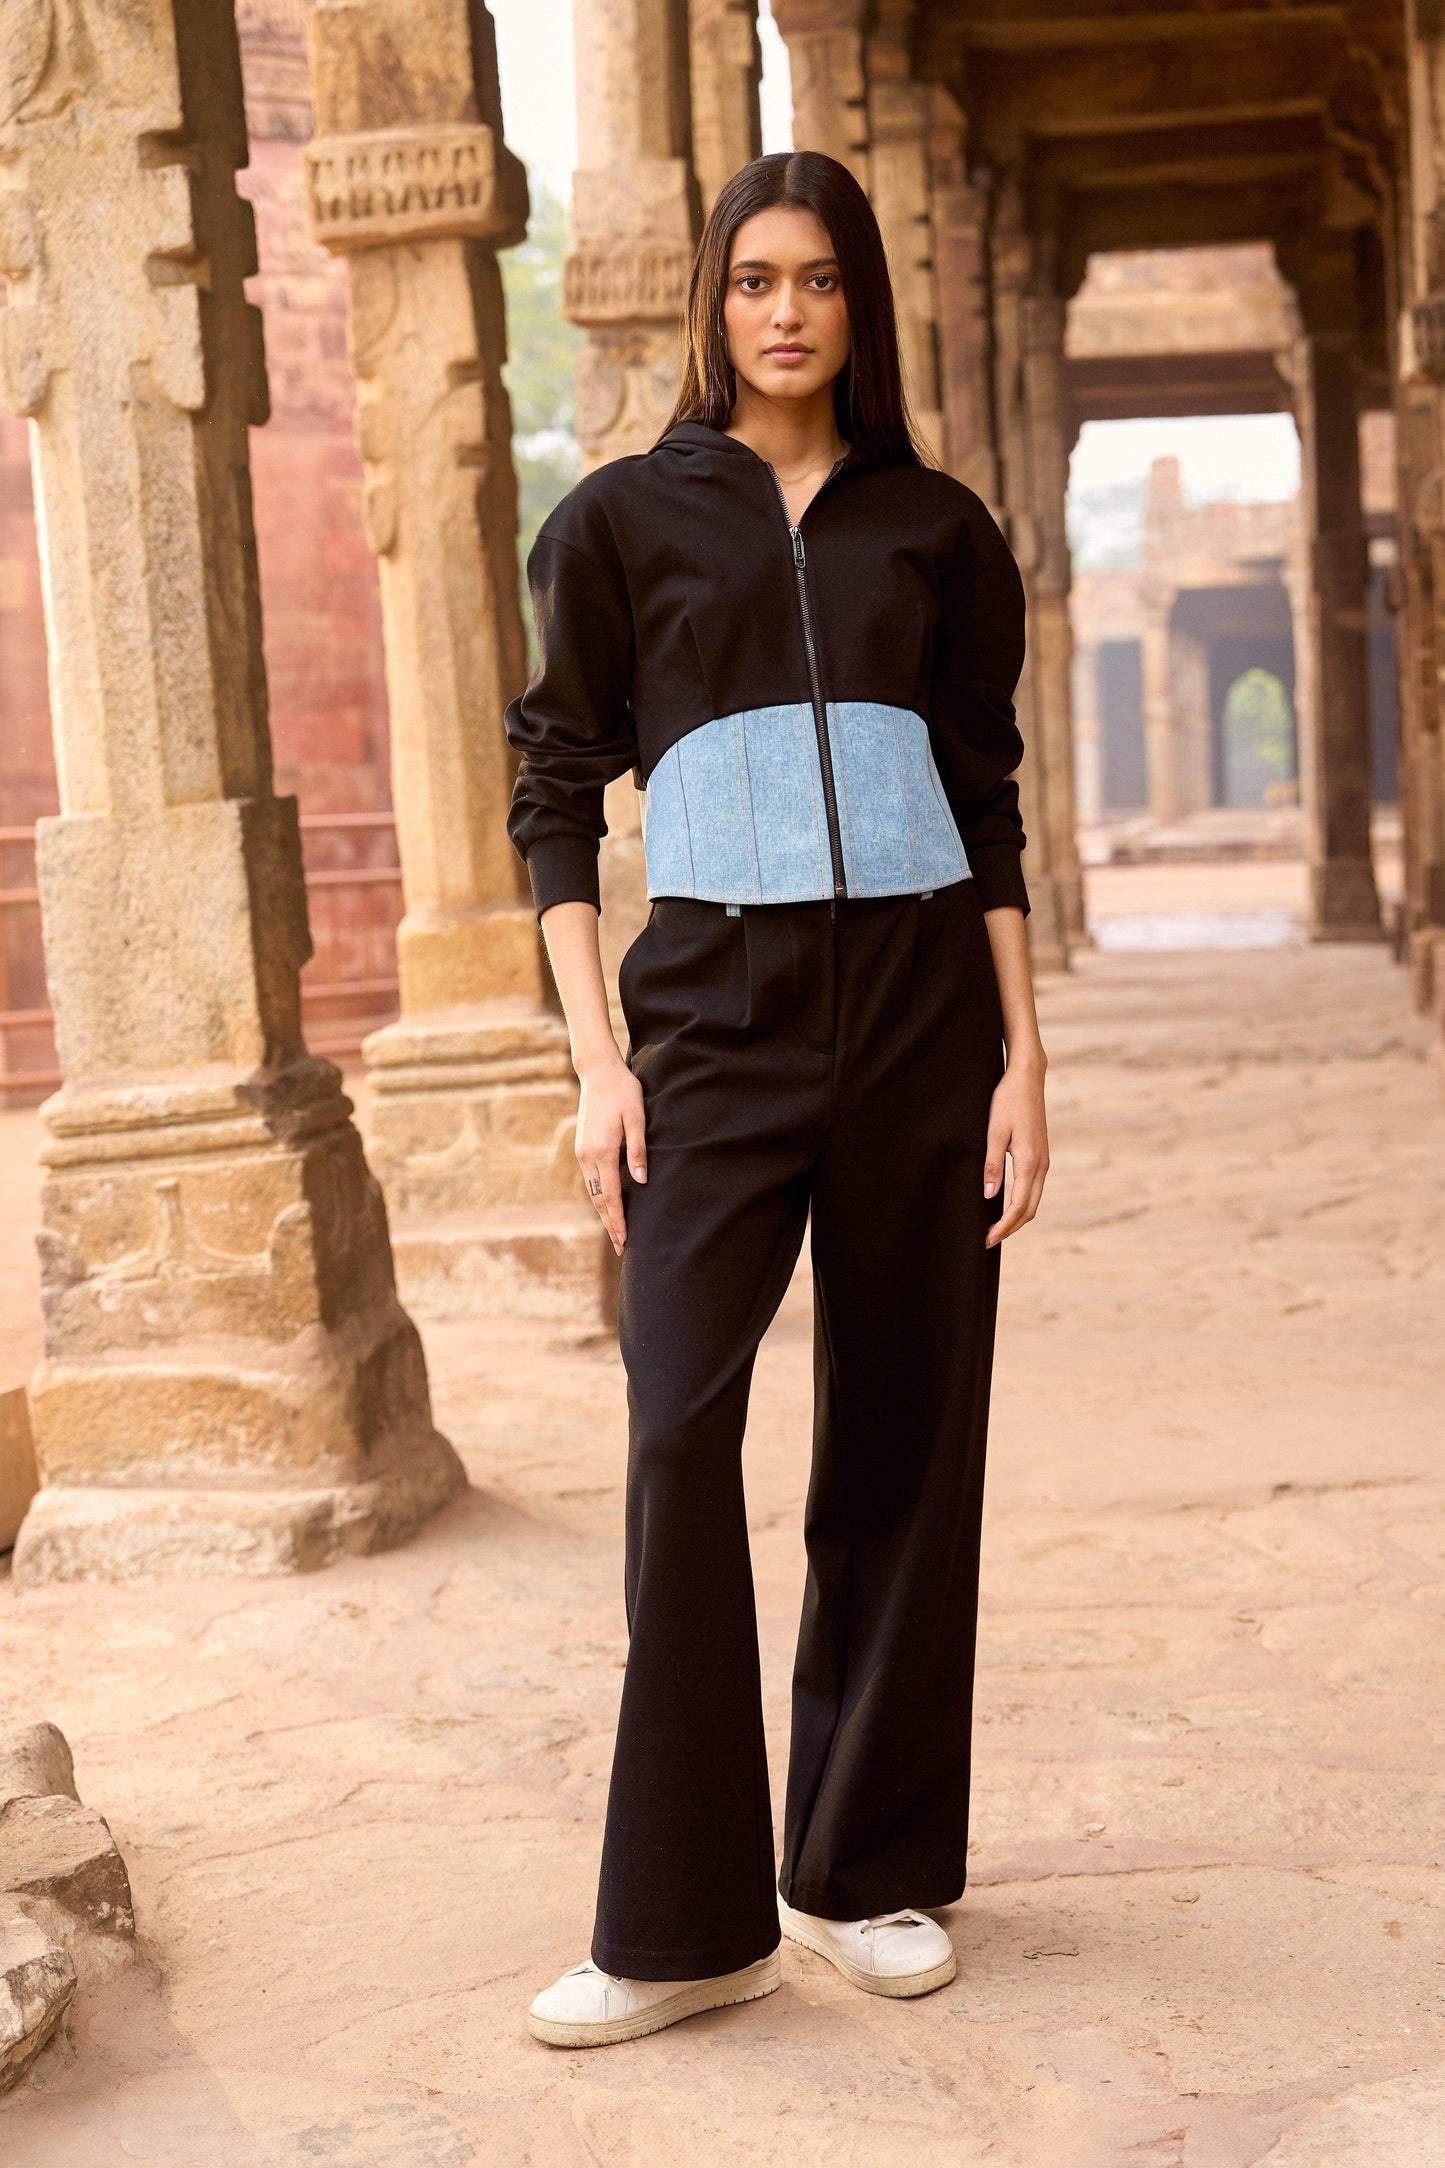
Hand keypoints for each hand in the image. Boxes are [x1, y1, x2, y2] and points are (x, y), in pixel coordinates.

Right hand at [576, 1053, 646, 1255]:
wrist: (597, 1072)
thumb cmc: (622, 1092)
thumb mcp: (636, 1118)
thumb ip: (638, 1150)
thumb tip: (641, 1180)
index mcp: (602, 1151)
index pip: (610, 1196)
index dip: (618, 1220)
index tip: (625, 1240)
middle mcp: (587, 1156)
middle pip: (597, 1200)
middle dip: (610, 1224)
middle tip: (621, 1248)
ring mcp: (582, 1152)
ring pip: (591, 1191)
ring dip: (603, 1213)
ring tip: (616, 1232)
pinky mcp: (582, 1147)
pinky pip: (590, 1179)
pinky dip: (598, 1197)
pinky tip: (607, 1205)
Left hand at [983, 1057, 1047, 1248]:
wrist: (1027, 1078)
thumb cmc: (1007, 1101)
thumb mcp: (994, 1132)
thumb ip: (992, 1164)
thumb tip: (990, 1195)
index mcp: (1030, 1162)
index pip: (1019, 1206)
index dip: (1004, 1227)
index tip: (988, 1239)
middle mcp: (1041, 1165)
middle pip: (1030, 1210)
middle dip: (1011, 1228)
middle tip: (988, 1239)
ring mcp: (1044, 1161)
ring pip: (1034, 1200)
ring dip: (1017, 1217)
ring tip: (995, 1226)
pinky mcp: (1041, 1155)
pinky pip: (1034, 1188)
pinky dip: (1022, 1203)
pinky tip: (1006, 1203)